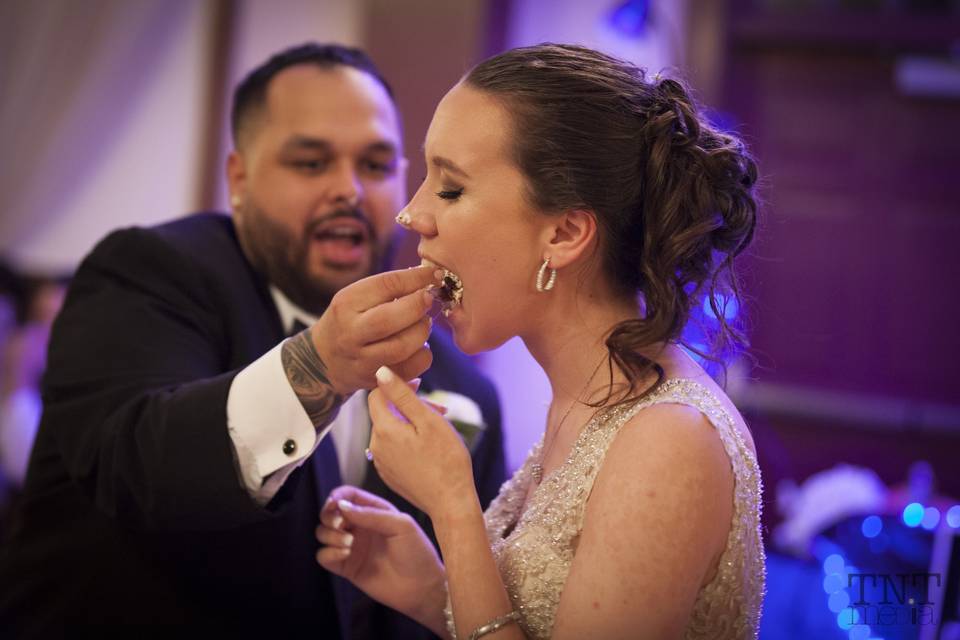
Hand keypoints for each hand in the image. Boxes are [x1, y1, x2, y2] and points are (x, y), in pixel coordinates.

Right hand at [310, 266, 440, 394]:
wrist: (324, 360)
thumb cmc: (349, 320)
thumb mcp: (356, 298)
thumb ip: (387, 288)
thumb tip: (428, 276)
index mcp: (347, 303)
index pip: (386, 285)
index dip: (416, 278)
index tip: (434, 274)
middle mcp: (351, 332)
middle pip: (390, 319)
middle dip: (417, 306)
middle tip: (428, 299)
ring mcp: (362, 359)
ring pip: (402, 346)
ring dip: (422, 331)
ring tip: (422, 323)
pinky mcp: (375, 379)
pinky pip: (410, 368)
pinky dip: (423, 354)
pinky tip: (418, 346)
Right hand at [316, 486, 445, 623]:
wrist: (422, 588)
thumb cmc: (418, 553)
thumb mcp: (401, 525)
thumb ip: (372, 514)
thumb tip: (342, 506)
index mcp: (375, 512)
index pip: (348, 495)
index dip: (336, 496)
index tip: (334, 504)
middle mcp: (361, 527)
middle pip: (330, 513)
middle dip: (329, 516)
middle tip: (340, 524)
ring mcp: (352, 547)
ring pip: (324, 533)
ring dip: (330, 535)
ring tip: (349, 543)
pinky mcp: (347, 567)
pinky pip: (324, 556)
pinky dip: (328, 553)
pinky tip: (345, 554)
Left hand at [367, 366, 476, 518]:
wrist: (451, 503)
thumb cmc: (446, 459)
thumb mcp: (428, 420)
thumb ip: (402, 394)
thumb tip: (380, 372)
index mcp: (384, 430)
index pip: (376, 395)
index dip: (396, 384)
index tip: (420, 384)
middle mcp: (376, 447)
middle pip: (385, 413)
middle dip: (409, 405)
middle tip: (440, 409)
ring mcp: (381, 463)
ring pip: (390, 430)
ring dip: (411, 423)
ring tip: (438, 428)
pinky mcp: (390, 474)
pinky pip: (393, 448)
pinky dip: (408, 440)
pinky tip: (429, 447)